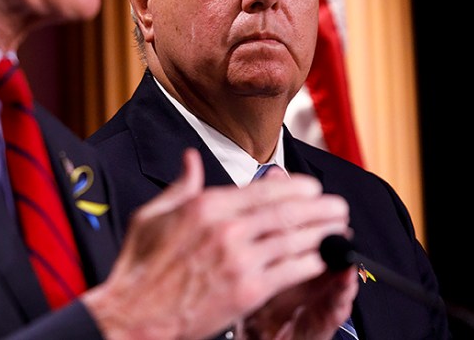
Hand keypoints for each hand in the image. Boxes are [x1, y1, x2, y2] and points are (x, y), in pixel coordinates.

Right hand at [82, 148, 350, 339]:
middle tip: (337, 206)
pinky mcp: (246, 290)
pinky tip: (322, 258)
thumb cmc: (140, 268)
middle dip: (318, 208)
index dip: (294, 187)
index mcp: (204, 207)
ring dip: (322, 233)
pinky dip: (311, 262)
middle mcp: (225, 229)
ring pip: (293, 240)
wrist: (134, 314)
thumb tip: (191, 159)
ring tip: (339, 229)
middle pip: (285, 212)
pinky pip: (289, 271)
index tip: (311, 187)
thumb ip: (180, 186)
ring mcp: (238, 260)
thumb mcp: (152, 215)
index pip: (262, 190)